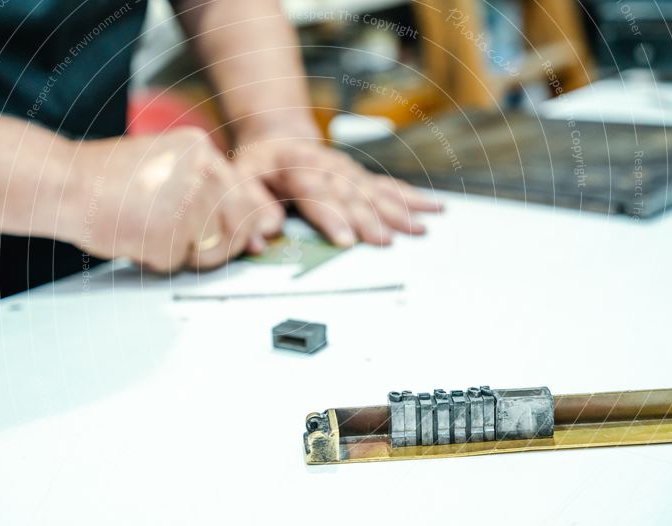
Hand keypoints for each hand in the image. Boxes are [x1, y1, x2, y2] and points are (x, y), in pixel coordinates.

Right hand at [61, 128, 283, 271]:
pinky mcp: (167, 231)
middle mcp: (201, 169)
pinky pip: (176, 264)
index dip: (238, 225)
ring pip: (212, 251)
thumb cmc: (110, 181)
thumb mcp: (170, 171)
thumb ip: (213, 196)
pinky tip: (134, 237)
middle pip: (236, 228)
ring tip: (152, 231)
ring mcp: (186, 200)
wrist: (64, 182)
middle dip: (213, 244)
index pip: (247, 198)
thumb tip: (259, 234)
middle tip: (179, 236)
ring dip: (183, 253)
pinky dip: (154, 261)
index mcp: (202, 149)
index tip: (225, 234)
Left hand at [232, 136, 441, 246]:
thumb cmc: (257, 164)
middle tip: (387, 243)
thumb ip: (251, 207)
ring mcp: (346, 171)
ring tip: (420, 229)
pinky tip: (431, 207)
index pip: (316, 194)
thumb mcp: (240, 179)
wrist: (276, 136)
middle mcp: (327, 167)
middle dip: (370, 221)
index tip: (346, 241)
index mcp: (295, 166)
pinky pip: (386, 187)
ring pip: (374, 192)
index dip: (332, 218)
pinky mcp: (359, 176)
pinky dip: (410, 198)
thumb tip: (262, 236)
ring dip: (398, 212)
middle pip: (351, 196)